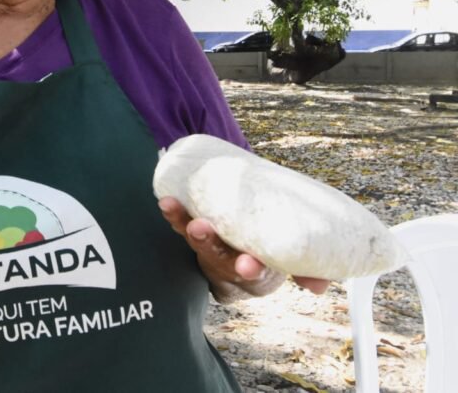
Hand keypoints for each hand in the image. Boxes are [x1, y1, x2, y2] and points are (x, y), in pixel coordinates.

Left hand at [157, 197, 329, 301]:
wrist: (250, 242)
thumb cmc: (274, 248)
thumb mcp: (292, 261)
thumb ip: (305, 269)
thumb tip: (320, 286)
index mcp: (259, 275)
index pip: (254, 276)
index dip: (251, 270)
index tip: (248, 263)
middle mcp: (230, 267)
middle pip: (218, 259)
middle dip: (210, 244)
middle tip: (201, 227)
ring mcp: (211, 253)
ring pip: (197, 244)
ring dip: (185, 226)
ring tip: (174, 208)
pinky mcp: (196, 236)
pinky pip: (182, 228)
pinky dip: (175, 216)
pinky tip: (168, 201)